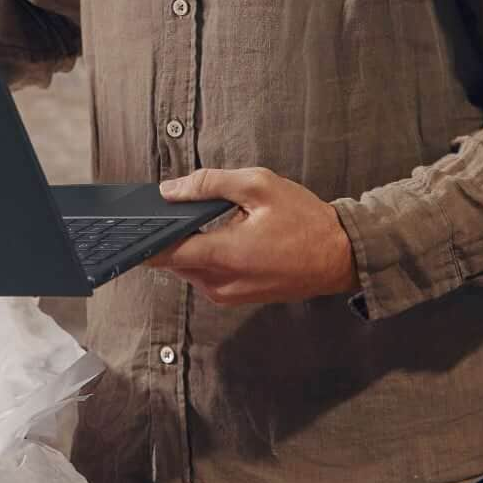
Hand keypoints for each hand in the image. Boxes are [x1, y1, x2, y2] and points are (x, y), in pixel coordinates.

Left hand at [147, 168, 358, 306]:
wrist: (340, 256)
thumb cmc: (305, 221)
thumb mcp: (259, 186)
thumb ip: (209, 184)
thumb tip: (170, 190)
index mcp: (225, 254)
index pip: (164, 253)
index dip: (148, 235)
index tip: (142, 221)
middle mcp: (221, 282)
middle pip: (173, 260)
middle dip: (172, 235)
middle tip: (186, 210)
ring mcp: (227, 294)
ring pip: (187, 269)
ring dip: (191, 246)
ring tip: (213, 222)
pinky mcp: (235, 298)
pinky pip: (205, 277)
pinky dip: (206, 257)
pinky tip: (224, 238)